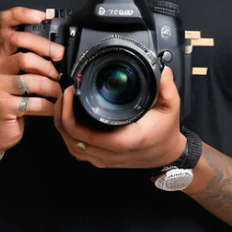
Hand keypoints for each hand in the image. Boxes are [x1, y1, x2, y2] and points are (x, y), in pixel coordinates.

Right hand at [0, 6, 64, 155]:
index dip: (22, 14)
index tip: (42, 15)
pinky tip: (52, 107)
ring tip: (58, 92)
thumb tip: (59, 51)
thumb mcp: (17, 72)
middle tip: (60, 63)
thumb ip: (31, 57)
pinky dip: (48, 105)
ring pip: (31, 76)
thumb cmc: (13, 95)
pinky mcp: (0, 104)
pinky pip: (33, 101)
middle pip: (20, 44)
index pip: (5, 23)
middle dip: (46, 51)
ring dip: (51, 86)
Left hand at [53, 66, 186, 168]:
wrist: (168, 155)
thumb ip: (167, 89)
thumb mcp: (170, 108)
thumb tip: (163, 72)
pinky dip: (69, 136)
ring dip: (62, 126)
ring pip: (71, 146)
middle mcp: (109, 154)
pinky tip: (69, 121)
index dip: (67, 111)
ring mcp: (104, 160)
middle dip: (60, 114)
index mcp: (121, 141)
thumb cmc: (166, 133)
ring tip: (63, 106)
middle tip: (64, 95)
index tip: (70, 92)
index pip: (80, 132)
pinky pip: (78, 151)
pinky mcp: (102, 160)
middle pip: (69, 138)